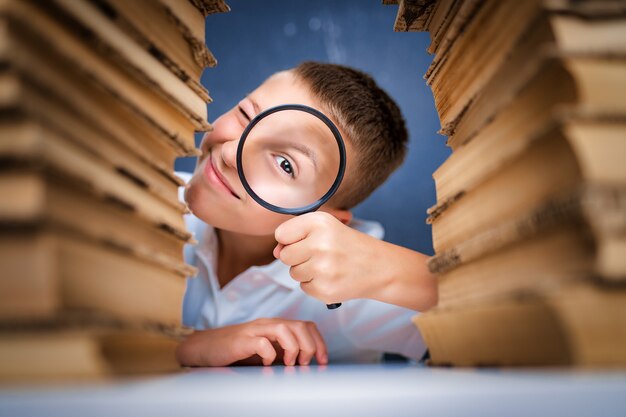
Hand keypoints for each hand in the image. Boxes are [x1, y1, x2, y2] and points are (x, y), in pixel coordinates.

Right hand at [176, 318, 327, 366]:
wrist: (205, 348)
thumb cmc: (236, 352)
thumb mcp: (265, 352)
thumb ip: (283, 354)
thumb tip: (307, 366)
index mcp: (276, 327)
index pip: (306, 326)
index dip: (319, 342)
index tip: (322, 361)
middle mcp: (267, 325)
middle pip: (300, 325)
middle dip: (310, 346)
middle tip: (305, 364)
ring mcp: (254, 330)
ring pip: (285, 329)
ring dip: (294, 348)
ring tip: (290, 364)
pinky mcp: (241, 341)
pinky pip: (261, 342)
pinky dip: (269, 354)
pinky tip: (267, 365)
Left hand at [274, 212, 385, 303]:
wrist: (379, 268)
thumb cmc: (347, 245)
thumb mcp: (325, 227)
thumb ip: (295, 234)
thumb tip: (275, 252)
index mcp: (319, 223)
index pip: (281, 234)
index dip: (291, 239)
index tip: (308, 240)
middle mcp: (320, 243)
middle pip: (284, 256)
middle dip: (298, 257)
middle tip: (320, 255)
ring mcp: (322, 269)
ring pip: (293, 272)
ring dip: (306, 271)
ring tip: (328, 266)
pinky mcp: (324, 289)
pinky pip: (303, 287)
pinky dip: (315, 284)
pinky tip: (332, 277)